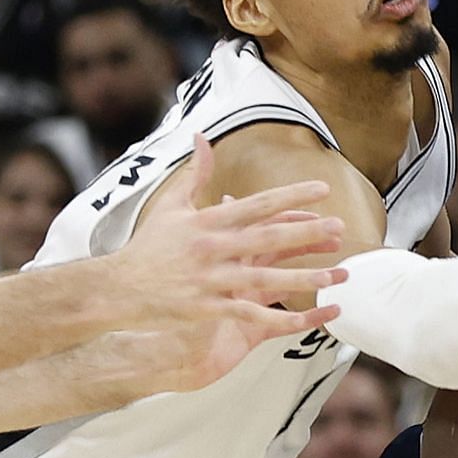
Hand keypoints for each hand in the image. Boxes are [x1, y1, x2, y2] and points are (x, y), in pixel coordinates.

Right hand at [112, 135, 347, 340]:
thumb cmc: (146, 246)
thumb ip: (193, 173)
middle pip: (267, 238)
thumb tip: (202, 138)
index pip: (256, 204)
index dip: (290, 196)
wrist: (117, 287)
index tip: (321, 189)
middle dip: (306, 233)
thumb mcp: (169, 205)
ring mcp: (211, 279)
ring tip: (335, 275)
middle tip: (340, 227)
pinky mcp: (207, 308)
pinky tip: (303, 318)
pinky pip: (248, 313)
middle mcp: (212, 247)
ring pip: (265, 279)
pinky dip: (277, 317)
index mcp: (206, 220)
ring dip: (302, 276)